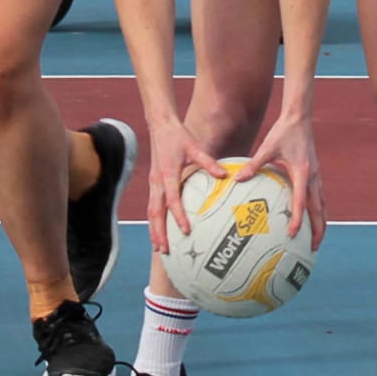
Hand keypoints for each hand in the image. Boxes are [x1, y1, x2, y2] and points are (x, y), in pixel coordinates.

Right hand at [144, 115, 228, 256]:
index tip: (186, 230)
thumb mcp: (195, 147)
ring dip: (154, 230)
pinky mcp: (153, 183)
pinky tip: (159, 230)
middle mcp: (157, 182)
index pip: (172, 200)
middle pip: (155, 213)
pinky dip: (154, 220)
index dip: (179, 216)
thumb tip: (225, 175)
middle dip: (158, 232)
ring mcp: (153, 183)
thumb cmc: (178, 136)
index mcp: (167, 174)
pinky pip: (152, 205)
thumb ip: (209, 162)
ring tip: (159, 248)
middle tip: (165, 251)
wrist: (160, 125)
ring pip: (151, 212)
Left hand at [239, 111, 325, 245]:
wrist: (299, 118)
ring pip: (322, 204)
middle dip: (318, 230)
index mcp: (301, 172)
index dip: (299, 219)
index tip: (294, 234)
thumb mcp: (266, 148)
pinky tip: (311, 217)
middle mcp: (312, 176)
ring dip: (321, 222)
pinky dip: (318, 209)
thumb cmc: (282, 132)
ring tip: (316, 238)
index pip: (301, 202)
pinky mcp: (315, 173)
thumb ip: (253, 165)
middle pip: (319, 209)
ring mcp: (316, 175)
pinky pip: (319, 196)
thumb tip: (236, 179)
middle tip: (312, 248)